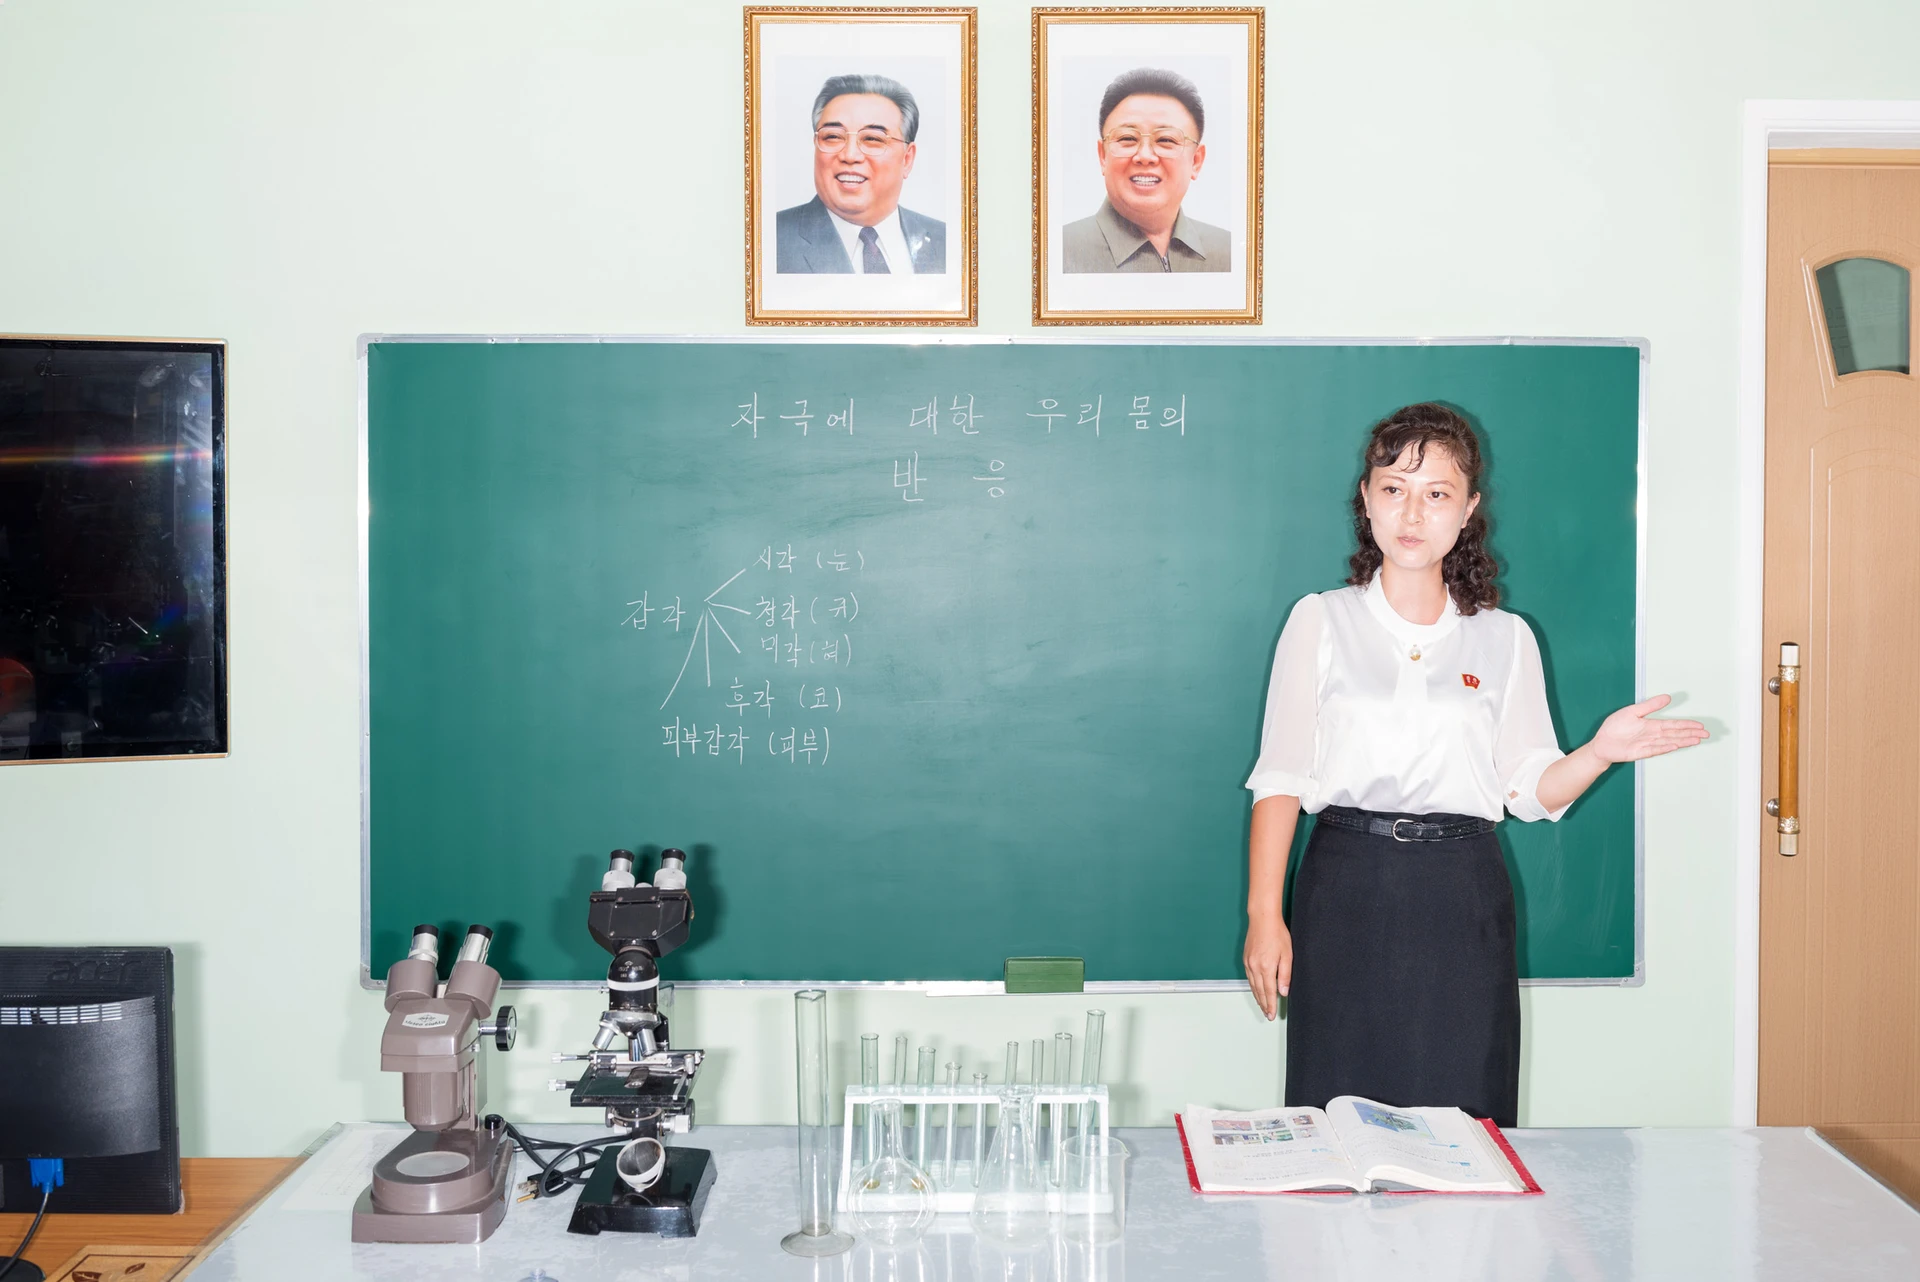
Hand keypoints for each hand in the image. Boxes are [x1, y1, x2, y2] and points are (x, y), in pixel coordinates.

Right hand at [1244, 913, 1292, 1020]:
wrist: (1262, 919)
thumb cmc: (1277, 934)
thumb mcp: (1287, 955)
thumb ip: (1285, 975)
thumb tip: (1283, 992)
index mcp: (1267, 968)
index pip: (1269, 992)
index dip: (1271, 1004)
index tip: (1271, 1014)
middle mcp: (1255, 967)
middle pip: (1259, 991)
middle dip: (1263, 1004)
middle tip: (1267, 1015)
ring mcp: (1248, 963)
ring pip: (1253, 985)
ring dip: (1257, 997)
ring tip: (1262, 1006)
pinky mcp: (1246, 959)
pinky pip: (1249, 977)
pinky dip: (1252, 986)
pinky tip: (1256, 990)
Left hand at [1588, 693, 1708, 763]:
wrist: (1601, 743)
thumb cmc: (1615, 727)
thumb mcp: (1632, 711)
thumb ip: (1650, 705)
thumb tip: (1668, 697)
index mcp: (1651, 725)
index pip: (1673, 725)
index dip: (1687, 725)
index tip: (1700, 726)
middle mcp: (1652, 736)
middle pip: (1675, 734)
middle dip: (1691, 734)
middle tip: (1706, 734)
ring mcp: (1647, 744)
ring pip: (1669, 742)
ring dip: (1683, 741)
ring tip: (1697, 740)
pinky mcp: (1639, 752)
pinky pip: (1655, 749)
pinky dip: (1665, 747)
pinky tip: (1676, 745)